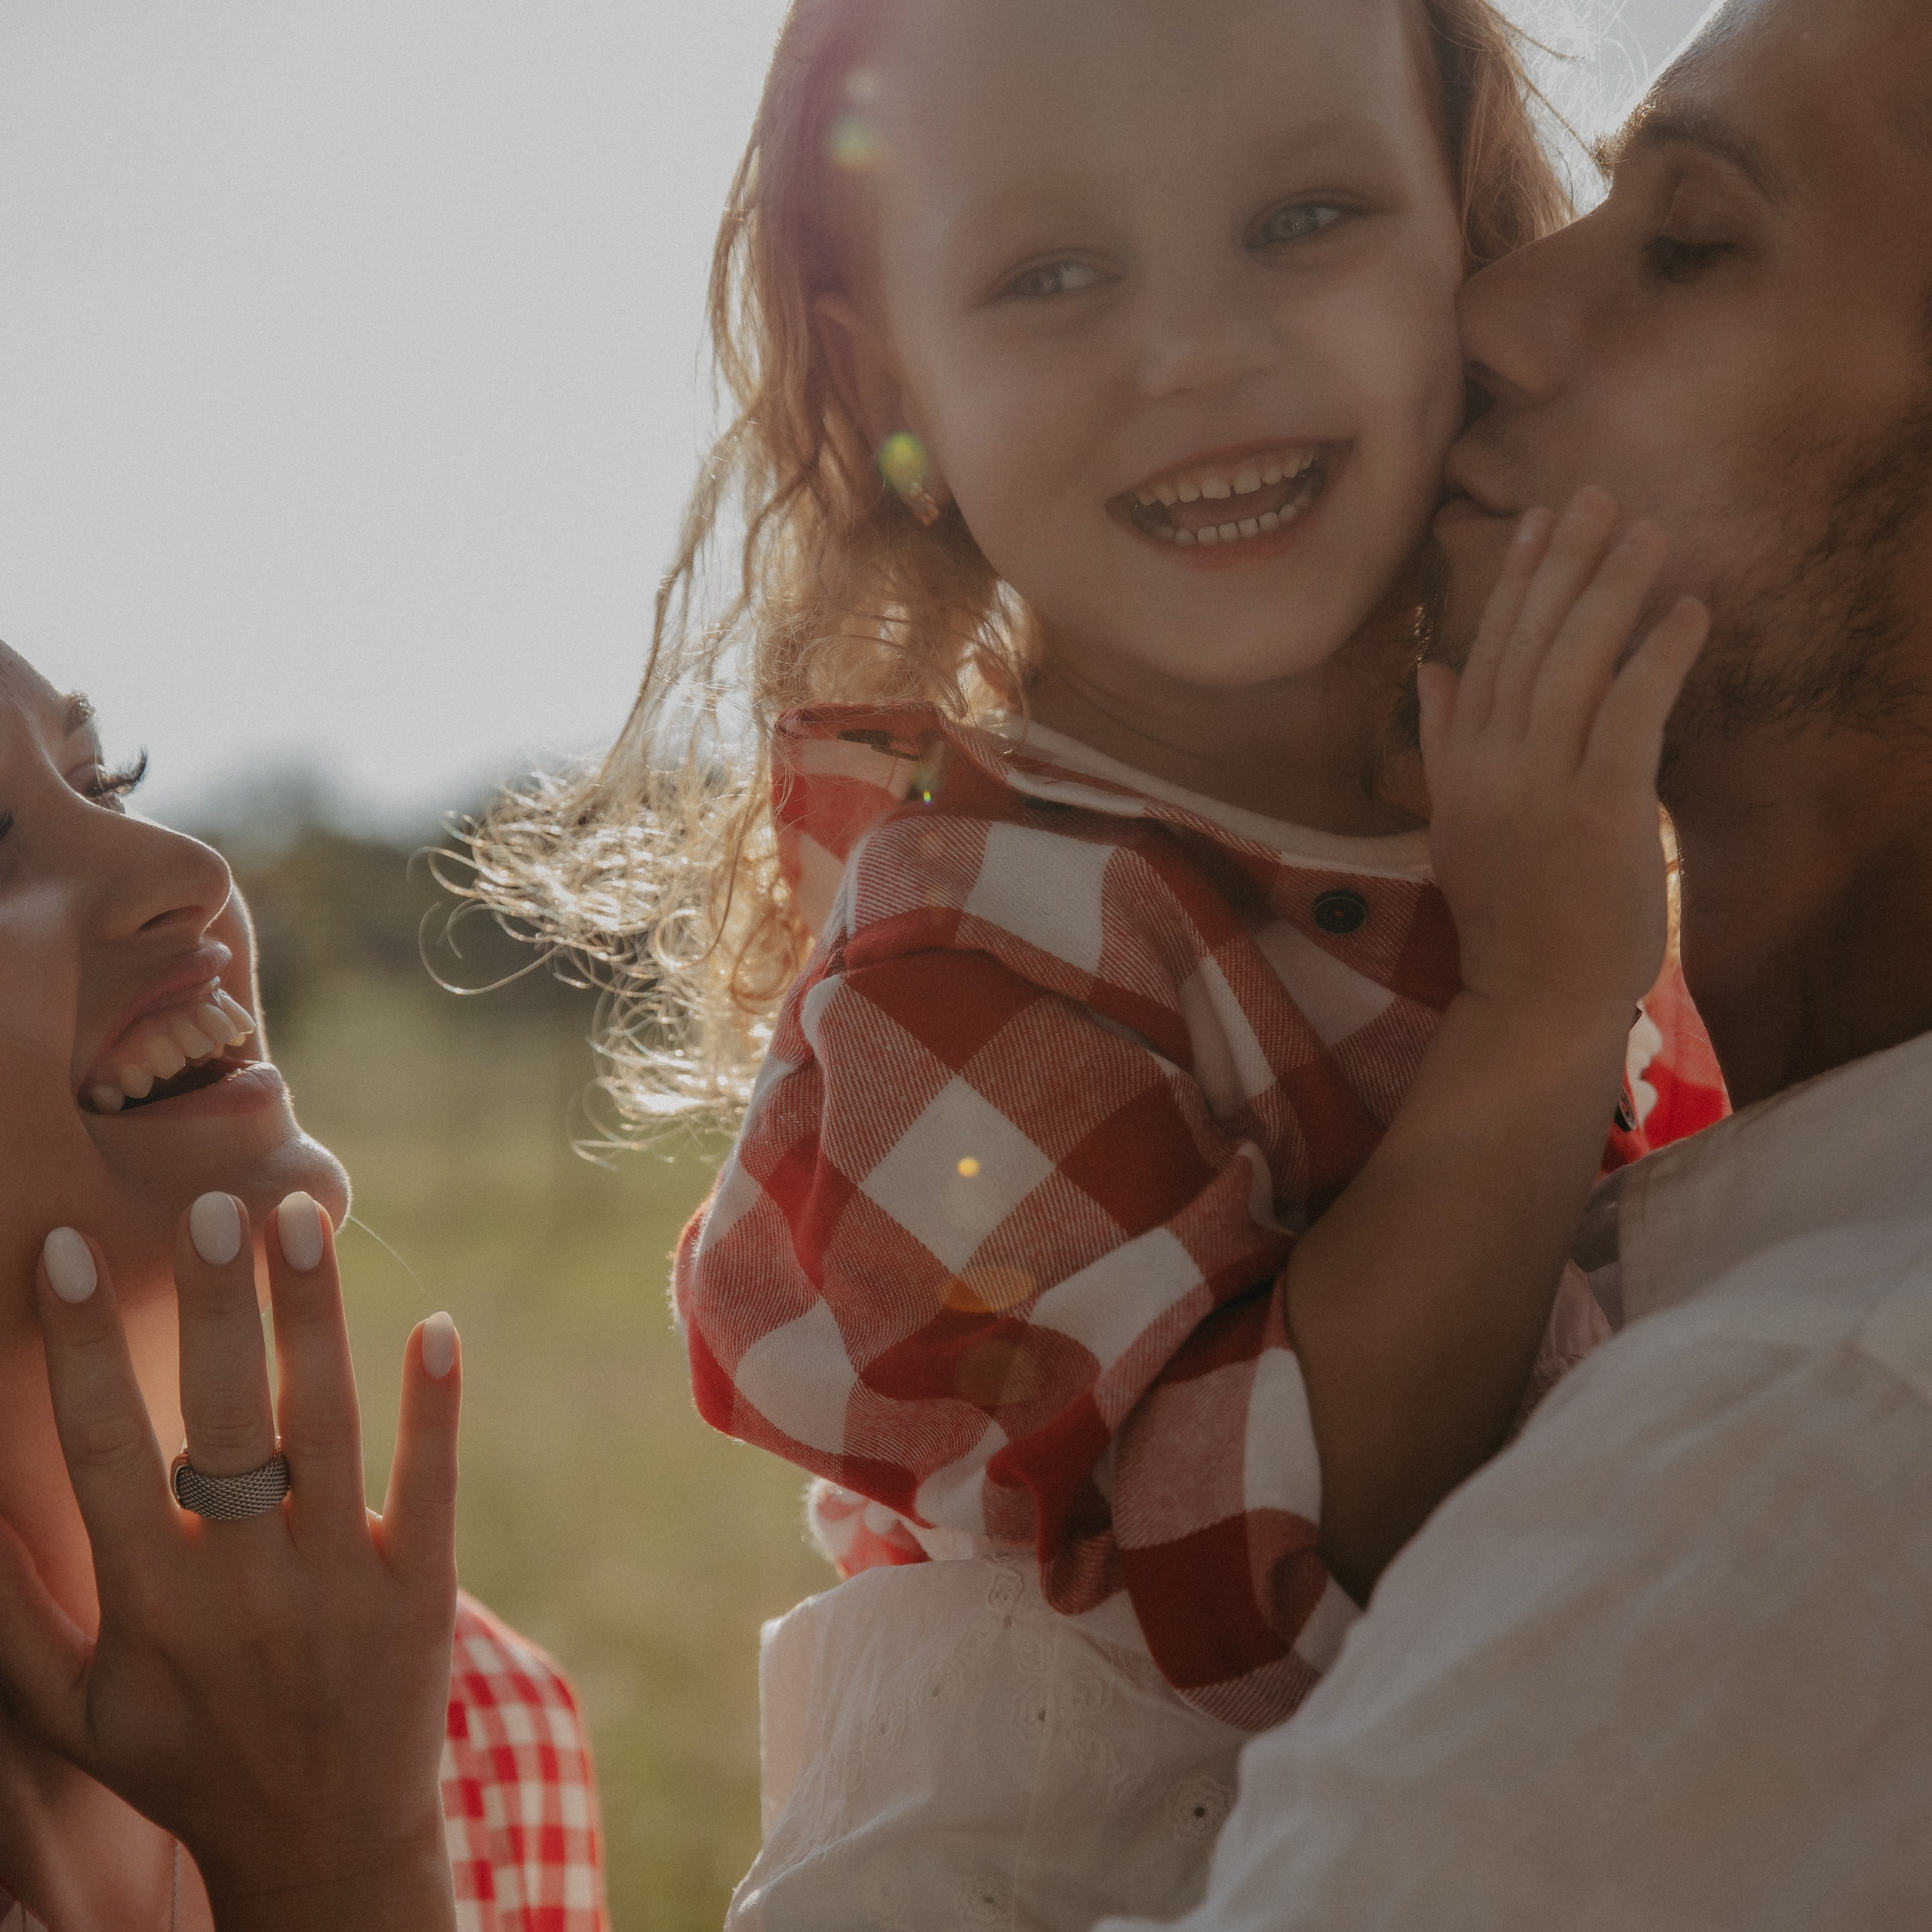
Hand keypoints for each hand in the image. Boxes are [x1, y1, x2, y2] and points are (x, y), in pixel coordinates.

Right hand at [0, 1193, 461, 1931]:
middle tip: (207, 1207)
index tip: (59, 1252)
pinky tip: (437, 1324)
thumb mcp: (72, 1710)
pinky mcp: (423, 1590)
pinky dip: (435, 1406)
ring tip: (299, 1217)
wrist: (322, 1844)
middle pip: (225, 1420)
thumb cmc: (186, 1761)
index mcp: (150, 1608)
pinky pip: (431, 1484)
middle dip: (214, 1308)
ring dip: (314, 1317)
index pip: (103, 1451)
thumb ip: (11, 1610)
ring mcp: (341, 1586)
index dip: (78, 1348)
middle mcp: (244, 1589)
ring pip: (327, 1428)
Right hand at [1418, 485, 1708, 1017]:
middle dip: (1566, 562)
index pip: (1488, 651)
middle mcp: (1492, 765)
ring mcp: (1540, 787)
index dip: (1516, 581)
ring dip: (1615, 591)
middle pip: (1530, 643)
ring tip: (1648, 533)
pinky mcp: (1598, 811)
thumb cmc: (1508, 912)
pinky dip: (1659, 658)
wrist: (1533, 993)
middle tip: (1598, 495)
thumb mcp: (1455, 821)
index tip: (1542, 519)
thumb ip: (1442, 740)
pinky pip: (1630, 715)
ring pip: (1576, 666)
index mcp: (1461, 764)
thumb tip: (1431, 667)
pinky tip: (1687, 611)